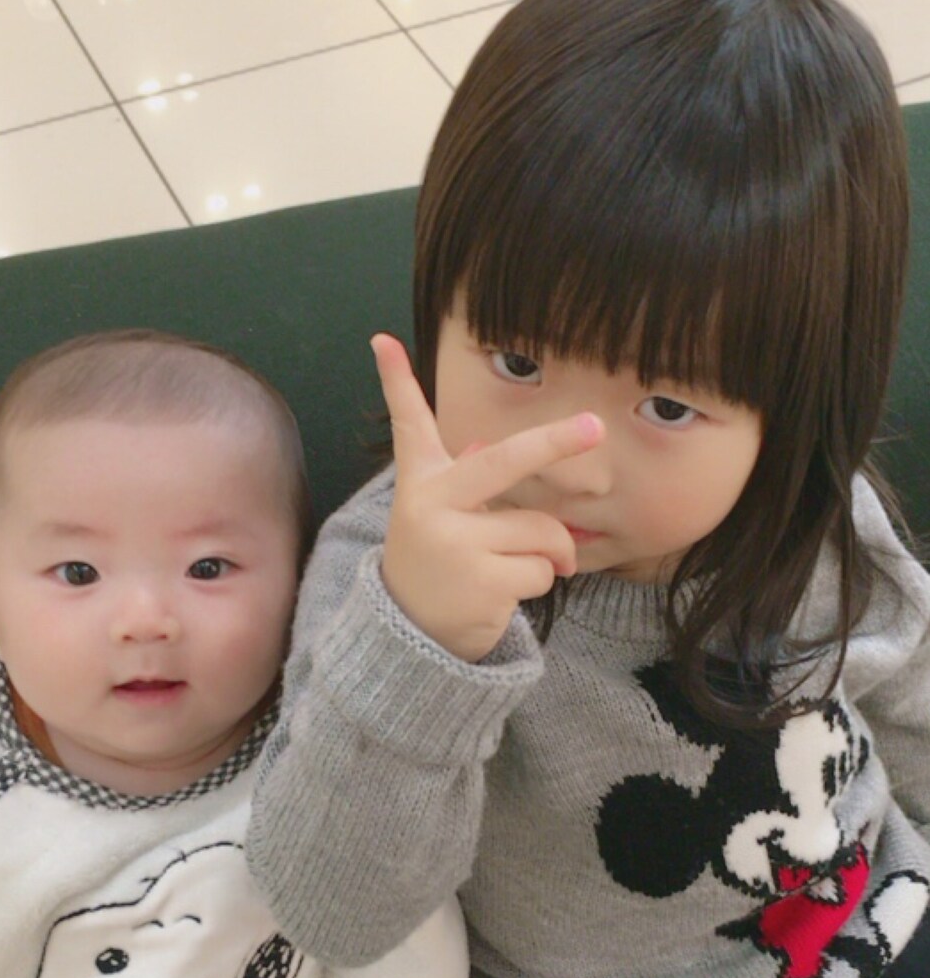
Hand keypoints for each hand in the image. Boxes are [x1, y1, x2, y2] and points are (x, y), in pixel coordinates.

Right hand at [374, 334, 602, 661]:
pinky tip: (508, 592)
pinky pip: (542, 569)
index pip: (407, 426)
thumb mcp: (441, 520)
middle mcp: (432, 506)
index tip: (383, 340)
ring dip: (552, 553)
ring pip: (541, 530)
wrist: (412, 637)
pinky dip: (541, 581)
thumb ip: (463, 483)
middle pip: (504, 461)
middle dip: (554, 441)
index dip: (395, 382)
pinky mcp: (481, 581)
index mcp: (421, 484)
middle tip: (595, 426)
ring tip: (525, 567)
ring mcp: (455, 543)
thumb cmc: (439, 566)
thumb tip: (478, 447)